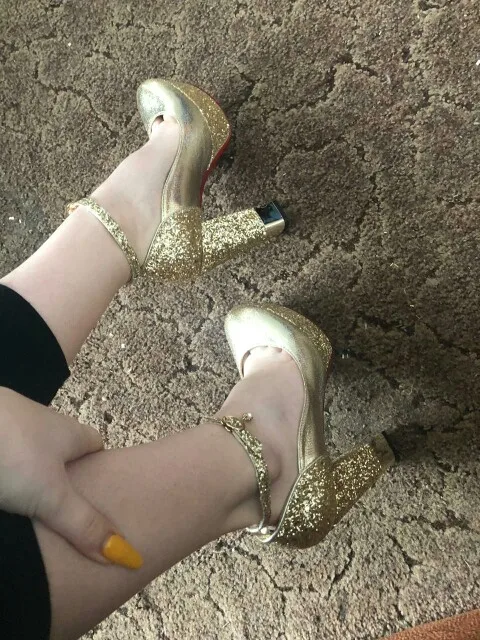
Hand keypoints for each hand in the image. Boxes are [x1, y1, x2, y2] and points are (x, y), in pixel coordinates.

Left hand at [0, 386, 119, 563]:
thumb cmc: (13, 455)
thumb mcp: (52, 497)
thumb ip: (84, 523)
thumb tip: (126, 554)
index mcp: (69, 431)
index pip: (96, 444)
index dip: (99, 468)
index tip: (97, 496)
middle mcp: (43, 421)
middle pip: (62, 449)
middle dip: (63, 475)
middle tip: (60, 509)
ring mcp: (10, 422)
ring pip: (29, 450)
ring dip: (29, 471)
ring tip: (25, 505)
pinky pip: (3, 452)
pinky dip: (3, 468)